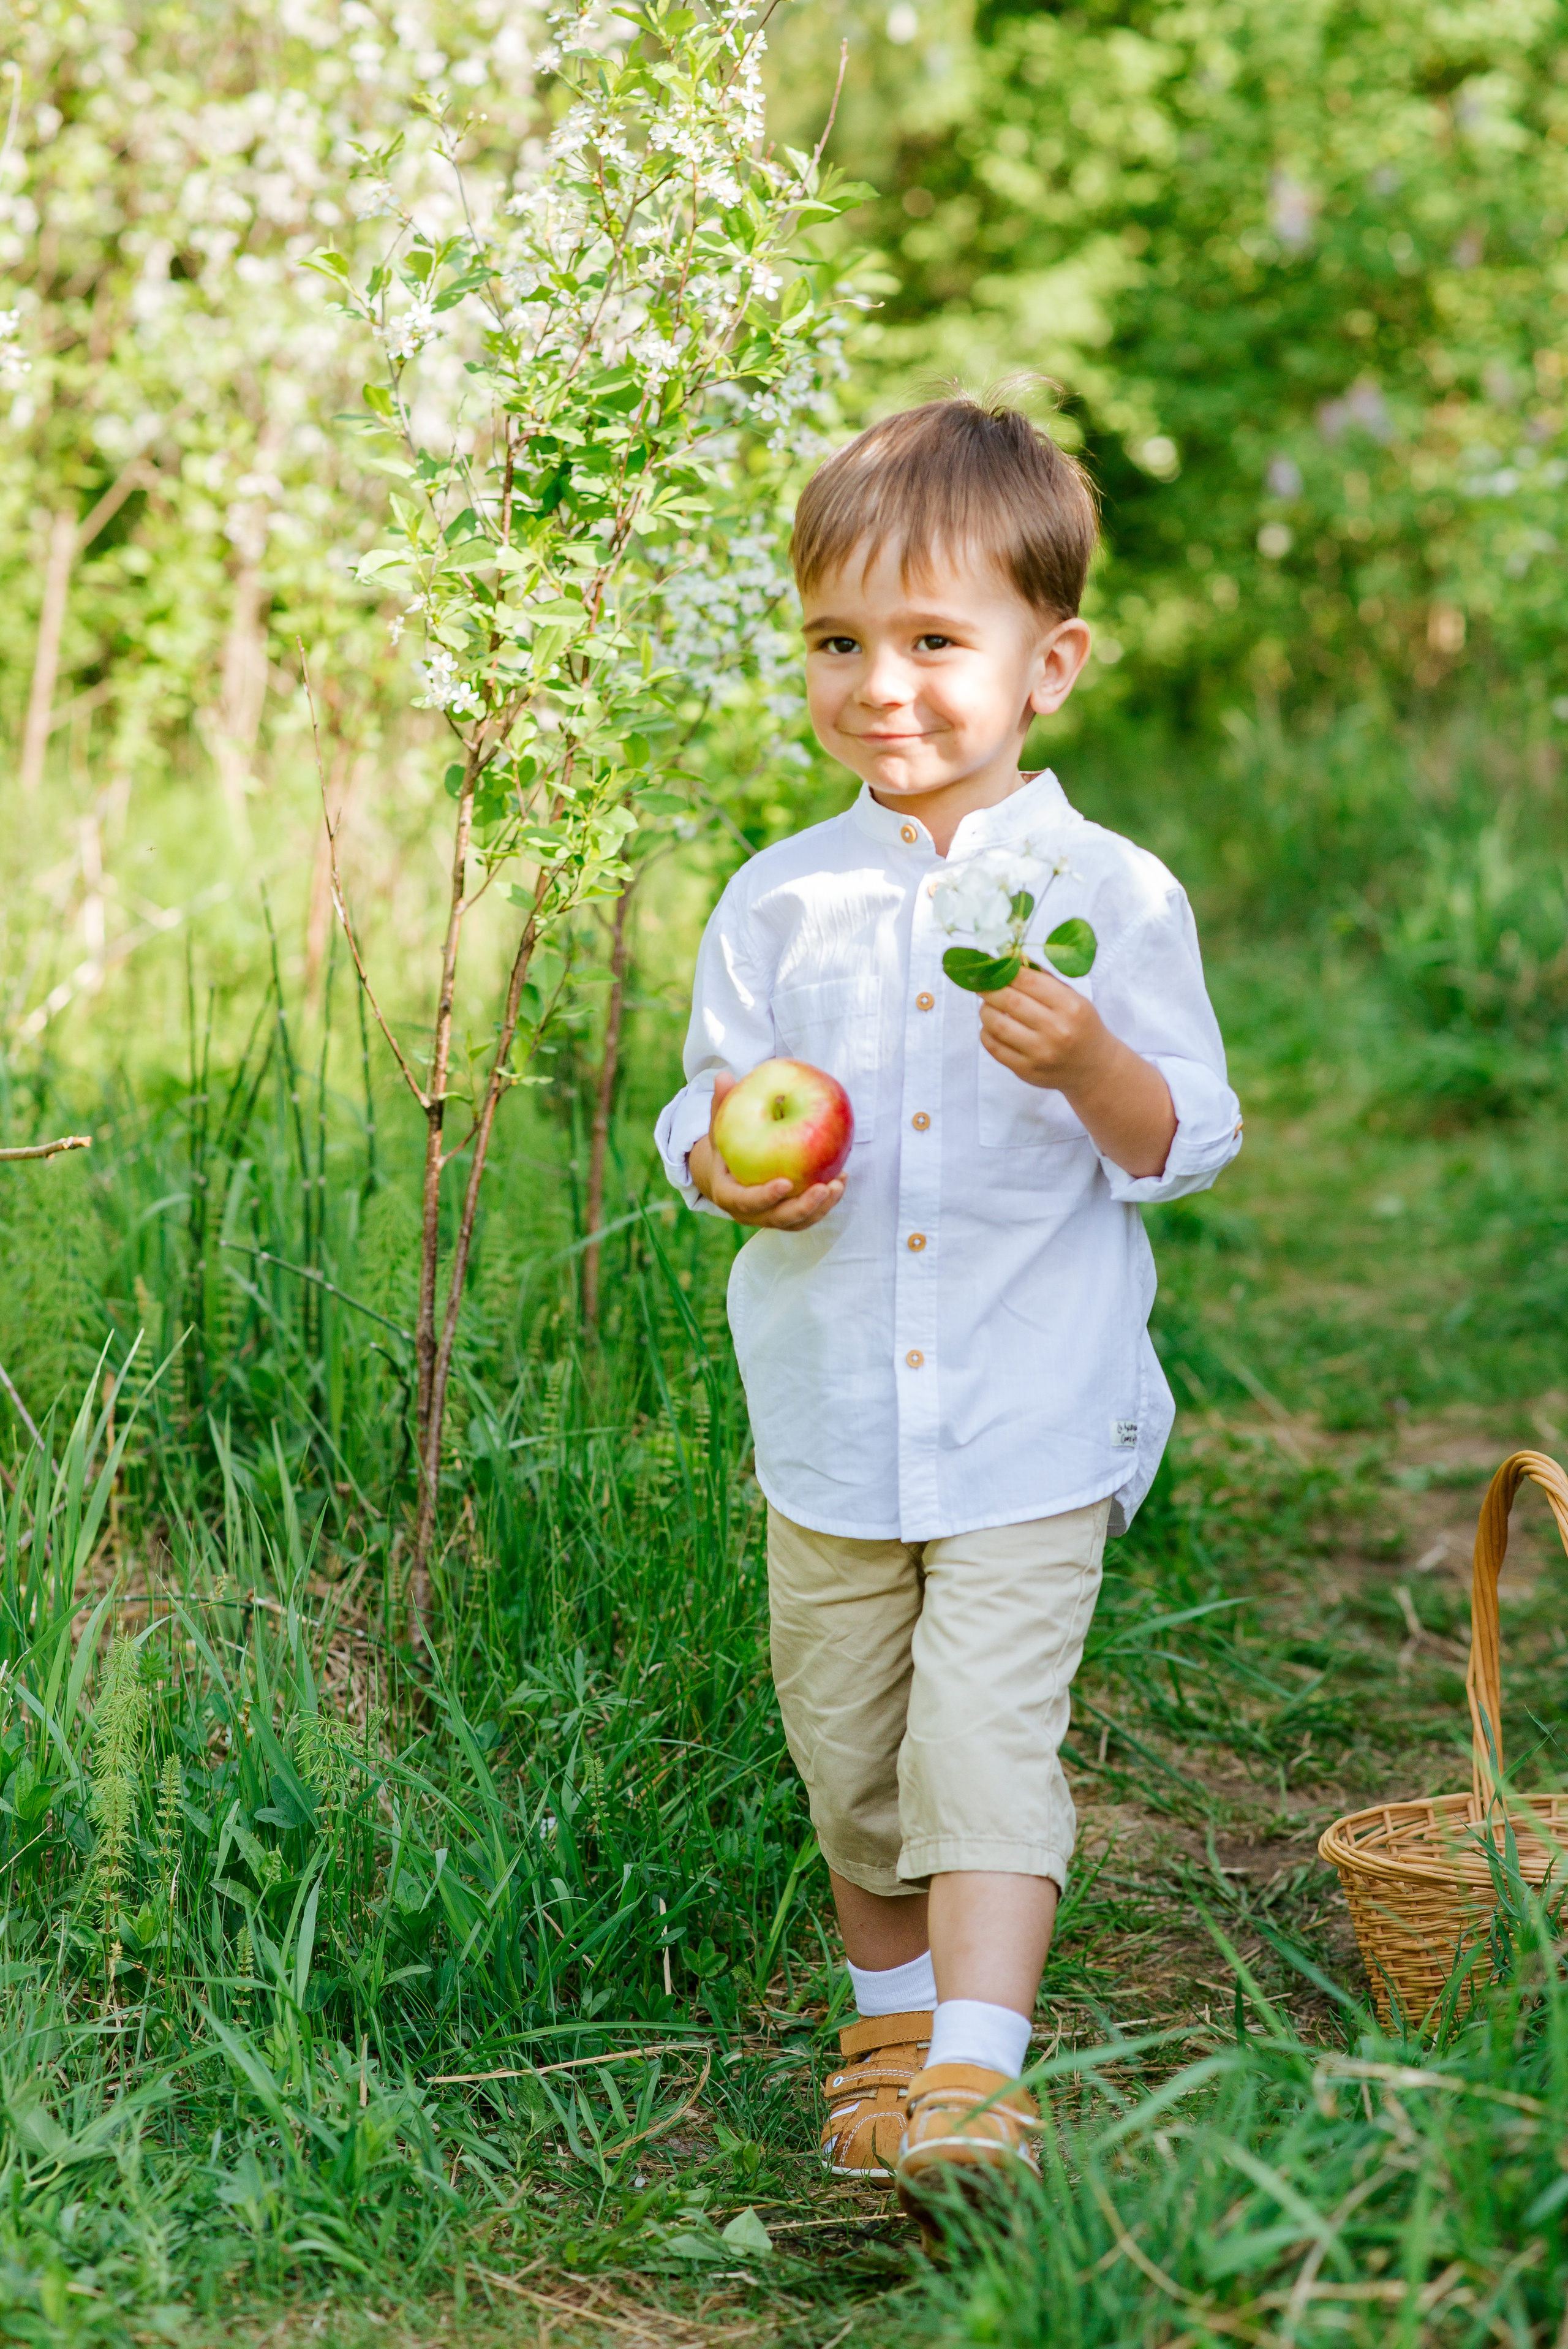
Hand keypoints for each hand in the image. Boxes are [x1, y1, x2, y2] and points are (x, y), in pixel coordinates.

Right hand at [688, 1071, 846, 1228]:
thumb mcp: (721, 1126)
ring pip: (798, 1222)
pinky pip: (809, 1215)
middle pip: (778, 1218)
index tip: (786, 1183)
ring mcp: (770, 1218)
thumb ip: (722, 1105)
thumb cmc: (727, 1144)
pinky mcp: (789, 1216)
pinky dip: (826, 1202)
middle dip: (803, 1207)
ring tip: (838, 1184)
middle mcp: (749, 1213)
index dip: (765, 1196)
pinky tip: (841, 1179)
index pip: (746, 1201)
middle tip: (823, 1188)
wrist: (728, 1171)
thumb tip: (723, 1075)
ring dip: (821, 1207)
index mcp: (728, 1195)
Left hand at [979, 966, 1176, 1178]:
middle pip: (1010, 1001)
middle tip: (983, 985)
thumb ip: (1044, 979)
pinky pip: (994, 1048)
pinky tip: (992, 1027)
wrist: (1093, 1068)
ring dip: (985, 1011)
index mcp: (1071, 1007)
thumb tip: (1009, 959)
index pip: (1028, 980)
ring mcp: (1040, 1053)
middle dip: (990, 989)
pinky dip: (986, 1032)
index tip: (994, 967)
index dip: (1005, 970)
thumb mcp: (1073, 998)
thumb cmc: (1081, 1026)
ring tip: (988, 1006)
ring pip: (997, 1025)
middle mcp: (1057, 1030)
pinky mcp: (1026, 1071)